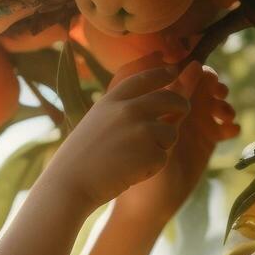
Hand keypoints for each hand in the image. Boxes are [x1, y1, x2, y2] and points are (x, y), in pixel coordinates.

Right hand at [38, 61, 194, 214]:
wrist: (70, 184)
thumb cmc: (81, 159)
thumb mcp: (96, 123)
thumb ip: (123, 111)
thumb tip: (162, 105)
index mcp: (112, 101)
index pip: (144, 79)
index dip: (161, 73)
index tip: (173, 70)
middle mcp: (129, 110)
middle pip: (170, 100)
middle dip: (181, 104)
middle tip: (183, 109)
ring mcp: (142, 130)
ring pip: (170, 133)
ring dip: (160, 146)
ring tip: (133, 159)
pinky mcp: (151, 152)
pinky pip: (163, 158)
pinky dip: (151, 168)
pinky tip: (130, 173)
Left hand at [116, 59, 239, 223]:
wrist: (145, 202)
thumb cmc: (136, 161)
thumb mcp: (154, 125)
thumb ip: (173, 96)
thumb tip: (193, 65)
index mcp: (158, 96)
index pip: (180, 71)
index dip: (195, 69)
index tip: (201, 74)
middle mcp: (176, 105)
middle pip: (203, 82)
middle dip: (214, 84)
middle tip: (218, 94)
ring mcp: (193, 121)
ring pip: (217, 101)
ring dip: (225, 103)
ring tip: (224, 115)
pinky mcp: (206, 139)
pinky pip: (224, 125)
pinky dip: (230, 124)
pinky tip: (229, 131)